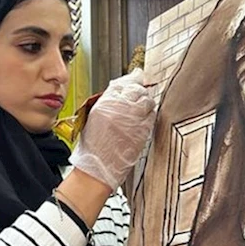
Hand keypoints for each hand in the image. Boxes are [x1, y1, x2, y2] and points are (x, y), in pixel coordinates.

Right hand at [70, 69, 155, 190]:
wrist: (97, 168)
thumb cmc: (93, 148)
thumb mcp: (93, 118)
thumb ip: (107, 103)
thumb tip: (119, 92)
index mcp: (104, 103)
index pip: (121, 83)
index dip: (130, 79)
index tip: (136, 77)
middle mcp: (119, 107)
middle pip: (136, 89)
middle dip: (139, 91)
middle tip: (139, 95)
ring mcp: (133, 118)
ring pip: (147, 100)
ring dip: (146, 102)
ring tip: (141, 109)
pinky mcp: (143, 130)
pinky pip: (151, 115)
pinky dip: (149, 115)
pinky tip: (144, 120)